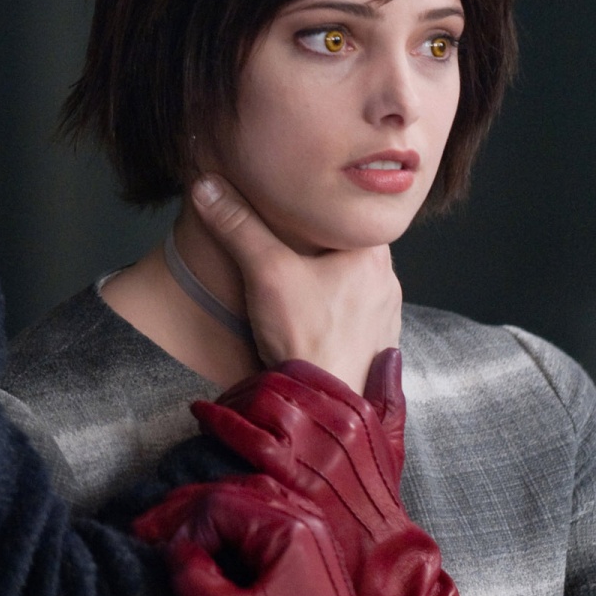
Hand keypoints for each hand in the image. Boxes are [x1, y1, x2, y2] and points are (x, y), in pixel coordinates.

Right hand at [133, 477, 371, 595]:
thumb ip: (194, 579)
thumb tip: (175, 552)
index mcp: (289, 528)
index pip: (217, 503)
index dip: (181, 526)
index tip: (163, 556)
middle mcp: (305, 520)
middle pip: (234, 491)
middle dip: (186, 510)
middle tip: (146, 530)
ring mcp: (313, 533)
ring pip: (250, 498)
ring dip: (208, 510)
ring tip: (175, 528)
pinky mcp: (313, 551)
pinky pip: (268, 515)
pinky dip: (234, 519)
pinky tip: (215, 534)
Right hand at [189, 174, 400, 392]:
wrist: (324, 410)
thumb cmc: (306, 339)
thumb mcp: (265, 271)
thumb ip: (237, 226)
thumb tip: (207, 185)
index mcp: (374, 257)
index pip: (352, 217)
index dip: (323, 212)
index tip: (299, 211)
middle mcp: (389, 286)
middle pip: (352, 251)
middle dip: (322, 249)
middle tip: (291, 245)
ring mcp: (385, 321)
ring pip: (356, 287)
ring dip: (331, 284)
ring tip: (300, 285)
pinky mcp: (376, 350)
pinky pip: (356, 320)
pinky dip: (335, 316)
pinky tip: (311, 321)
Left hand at [192, 352, 479, 595]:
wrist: (381, 559)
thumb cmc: (379, 503)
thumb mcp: (392, 443)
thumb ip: (389, 396)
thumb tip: (389, 352)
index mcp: (357, 411)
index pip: (299, 370)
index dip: (267, 375)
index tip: (254, 389)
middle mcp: (336, 422)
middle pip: (272, 381)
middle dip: (241, 388)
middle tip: (226, 401)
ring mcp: (312, 447)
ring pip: (256, 399)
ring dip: (226, 401)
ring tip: (212, 413)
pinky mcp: (288, 473)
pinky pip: (243, 433)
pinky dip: (216, 420)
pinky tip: (202, 418)